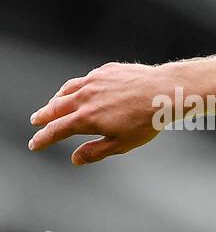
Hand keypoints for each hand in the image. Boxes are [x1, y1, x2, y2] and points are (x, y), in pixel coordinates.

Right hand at [28, 62, 170, 164]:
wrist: (164, 91)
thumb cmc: (147, 120)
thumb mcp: (122, 144)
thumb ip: (96, 151)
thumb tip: (75, 160)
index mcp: (86, 118)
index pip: (56, 130)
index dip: (43, 139)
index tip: (34, 144)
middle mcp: (85, 98)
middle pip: (55, 108)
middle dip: (44, 116)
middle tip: (36, 121)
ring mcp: (94, 81)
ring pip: (67, 91)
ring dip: (56, 100)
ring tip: (53, 105)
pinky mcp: (105, 71)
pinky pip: (84, 79)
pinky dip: (75, 87)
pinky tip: (79, 90)